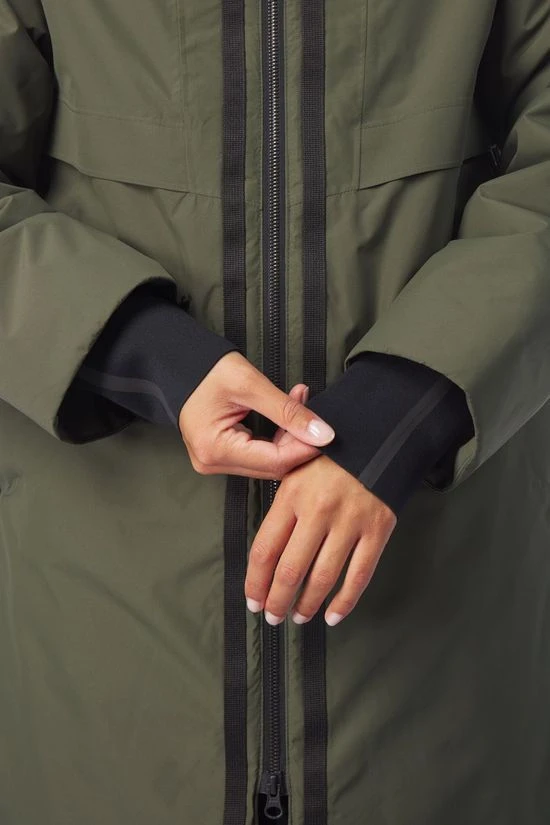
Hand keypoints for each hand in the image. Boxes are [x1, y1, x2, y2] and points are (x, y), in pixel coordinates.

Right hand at [178, 351, 334, 479]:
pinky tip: (286, 418)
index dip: (305, 448)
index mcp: (215, 449)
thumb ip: (288, 411)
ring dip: (289, 439)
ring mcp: (215, 462)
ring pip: (268, 463)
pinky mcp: (221, 456)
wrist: (179, 365)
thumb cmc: (208, 371)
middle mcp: (212, 462)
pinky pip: (257, 456)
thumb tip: (323, 434)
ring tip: (298, 404)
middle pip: (272, 466)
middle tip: (311, 410)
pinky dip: (276, 439)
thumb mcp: (251, 385)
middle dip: (298, 442)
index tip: (325, 431)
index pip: (274, 461)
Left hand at [244, 453, 396, 624]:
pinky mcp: (378, 528)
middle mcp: (318, 509)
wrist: (380, 434)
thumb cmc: (330, 454)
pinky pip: (360, 574)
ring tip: (299, 617)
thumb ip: (279, 505)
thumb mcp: (295, 466)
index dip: (255, 582)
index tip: (253, 600)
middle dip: (278, 600)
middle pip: (290, 570)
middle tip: (273, 617)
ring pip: (323, 577)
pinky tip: (333, 615)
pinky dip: (345, 601)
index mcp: (291, 493)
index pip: (264, 550)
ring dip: (308, 604)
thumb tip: (264, 553)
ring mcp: (350, 520)